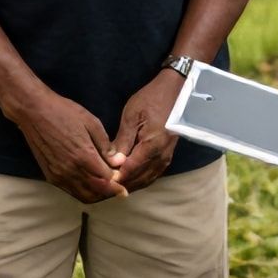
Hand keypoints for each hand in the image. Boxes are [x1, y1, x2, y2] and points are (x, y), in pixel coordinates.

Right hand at [9, 90, 126, 203]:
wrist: (34, 111)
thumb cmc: (64, 112)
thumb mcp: (91, 122)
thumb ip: (106, 146)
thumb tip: (119, 162)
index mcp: (83, 156)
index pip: (107, 180)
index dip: (118, 184)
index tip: (125, 185)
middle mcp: (71, 170)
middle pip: (96, 193)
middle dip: (109, 193)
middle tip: (117, 188)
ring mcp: (59, 175)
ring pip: (83, 195)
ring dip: (96, 195)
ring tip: (104, 188)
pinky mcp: (50, 176)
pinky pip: (70, 191)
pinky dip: (82, 191)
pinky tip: (88, 182)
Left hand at [109, 69, 184, 191]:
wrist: (174, 91)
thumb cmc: (151, 99)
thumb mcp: (131, 116)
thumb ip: (123, 140)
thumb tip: (112, 161)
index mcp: (152, 145)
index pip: (131, 169)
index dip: (116, 177)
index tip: (102, 182)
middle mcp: (162, 156)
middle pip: (140, 178)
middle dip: (123, 184)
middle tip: (105, 186)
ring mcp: (167, 157)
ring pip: (148, 179)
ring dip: (132, 183)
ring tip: (114, 184)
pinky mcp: (168, 156)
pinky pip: (154, 174)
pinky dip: (141, 178)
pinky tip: (129, 178)